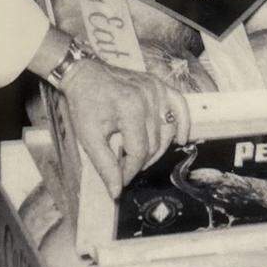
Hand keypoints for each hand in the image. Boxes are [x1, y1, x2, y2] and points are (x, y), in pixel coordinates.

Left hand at [59, 57, 189, 198]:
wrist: (83, 74)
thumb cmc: (84, 104)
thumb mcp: (89, 136)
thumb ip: (105, 166)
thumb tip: (117, 192)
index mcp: (130, 108)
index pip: (139, 152)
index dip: (130, 170)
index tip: (119, 179)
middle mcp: (147, 97)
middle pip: (154, 144)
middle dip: (140, 161)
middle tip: (124, 166)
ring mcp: (155, 89)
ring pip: (167, 131)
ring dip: (156, 149)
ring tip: (140, 156)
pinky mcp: (159, 84)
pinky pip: (180, 106)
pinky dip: (183, 123)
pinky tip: (181, 139)